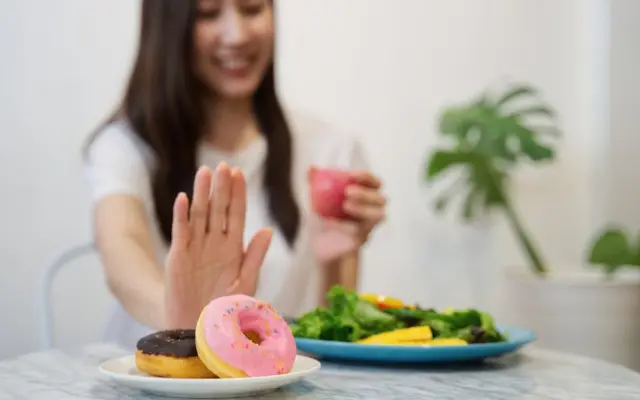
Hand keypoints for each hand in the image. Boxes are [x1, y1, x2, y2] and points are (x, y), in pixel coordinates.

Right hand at [164, 163, 271, 328]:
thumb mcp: (245, 282)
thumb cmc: (225, 306)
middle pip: (218, 208)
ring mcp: (196, 247)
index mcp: (233, 247)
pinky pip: (181, 232)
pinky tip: (184, 198)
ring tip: (205, 172)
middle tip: (224, 166)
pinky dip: (181, 215)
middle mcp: (215, 242)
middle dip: (222, 188)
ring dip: (202, 193)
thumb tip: (268, 230)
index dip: (238, 194)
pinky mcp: (178, 256)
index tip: (239, 173)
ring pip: (200, 214)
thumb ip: (255, 257)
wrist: (199, 326)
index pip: (236, 214)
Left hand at [311, 169, 385, 263]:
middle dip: (366, 193)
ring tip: (345, 205)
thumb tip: (312, 167)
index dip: (366, 177)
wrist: (320, 242)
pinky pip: (364, 231)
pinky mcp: (362, 239)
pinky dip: (351, 226)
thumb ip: (315, 182)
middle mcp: (373, 209)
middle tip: (348, 192)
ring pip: (379, 215)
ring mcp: (369, 226)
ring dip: (364, 208)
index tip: (351, 175)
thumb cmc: (324, 216)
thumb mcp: (317, 198)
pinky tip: (335, 222)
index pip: (374, 183)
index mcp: (366, 195)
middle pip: (381, 198)